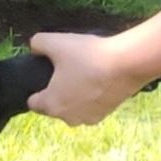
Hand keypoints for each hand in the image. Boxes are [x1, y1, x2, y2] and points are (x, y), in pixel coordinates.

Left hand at [26, 30, 148, 125]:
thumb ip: (37, 43)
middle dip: (57, 90)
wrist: (127, 64)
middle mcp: (68, 118)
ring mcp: (89, 118)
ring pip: (74, 106)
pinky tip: (100, 78)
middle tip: (68, 69)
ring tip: (85, 72)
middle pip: (54, 105)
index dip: (36, 87)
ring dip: (76, 94)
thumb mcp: (56, 42)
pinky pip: (91, 105)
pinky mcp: (106, 114)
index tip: (46, 74)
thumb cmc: (88, 56)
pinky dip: (93, 95)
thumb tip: (35, 47)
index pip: (33, 103)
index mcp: (51, 105)